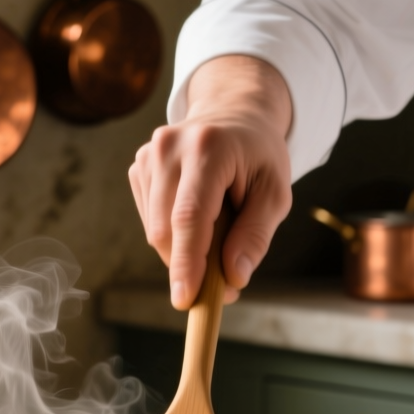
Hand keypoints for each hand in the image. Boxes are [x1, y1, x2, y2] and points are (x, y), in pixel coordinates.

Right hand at [129, 55, 293, 308]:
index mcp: (208, 148)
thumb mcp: (275, 192)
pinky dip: (174, 235)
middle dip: (190, 267)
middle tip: (223, 287)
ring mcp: (148, 156)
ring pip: (156, 230)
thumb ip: (256, 235)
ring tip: (219, 239)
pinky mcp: (138, 168)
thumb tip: (234, 277)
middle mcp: (169, 148)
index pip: (190, 216)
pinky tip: (198, 219)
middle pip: (167, 229)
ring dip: (184, 252)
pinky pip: (151, 221)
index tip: (185, 299)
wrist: (234, 114)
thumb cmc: (259, 156)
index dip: (186, 262)